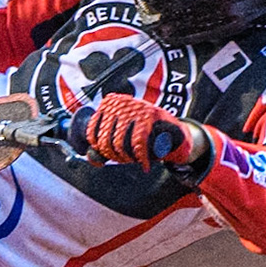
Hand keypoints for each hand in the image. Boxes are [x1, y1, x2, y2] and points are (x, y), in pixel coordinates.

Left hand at [74, 93, 200, 169]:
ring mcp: (136, 106)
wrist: (173, 133)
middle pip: (105, 138)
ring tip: (133, 160)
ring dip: (126, 157)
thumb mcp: (121, 138)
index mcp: (109, 104)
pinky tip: (144, 164)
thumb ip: (104, 147)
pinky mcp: (152, 114)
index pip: (92, 131)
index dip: (98, 148)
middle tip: (123, 160)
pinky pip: (138, 141)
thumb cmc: (143, 135)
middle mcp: (121, 102)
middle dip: (114, 155)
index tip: (108, 156)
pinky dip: (140, 157)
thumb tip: (91, 158)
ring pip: (120, 141)